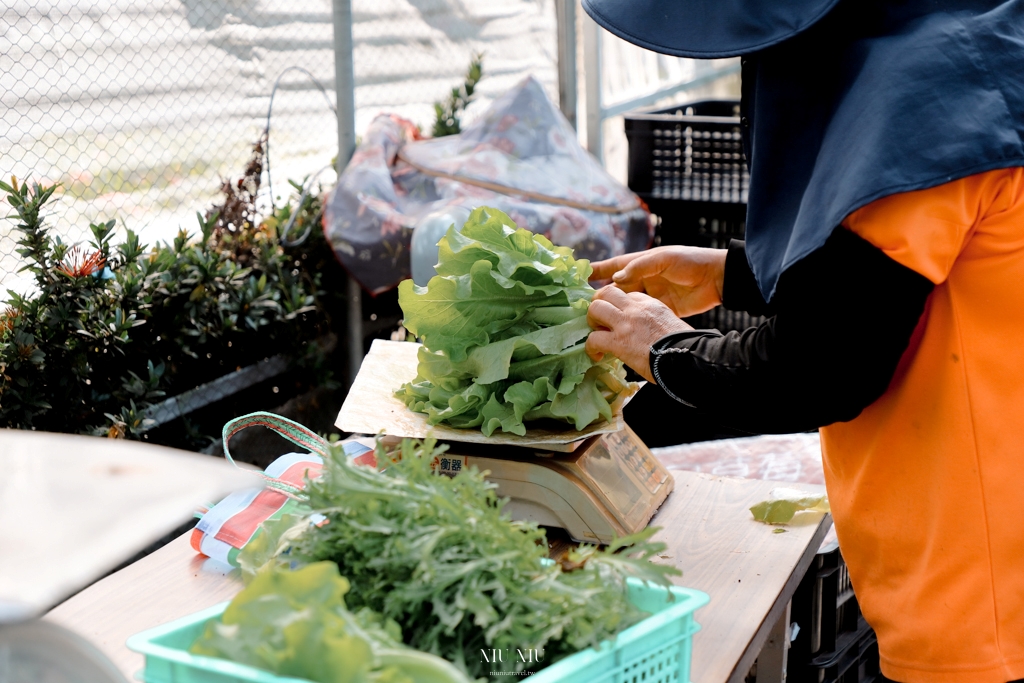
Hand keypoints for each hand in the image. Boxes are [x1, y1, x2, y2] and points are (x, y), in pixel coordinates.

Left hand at [586, 285, 691, 382]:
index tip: (618, 317)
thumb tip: (648, 331)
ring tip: (596, 334)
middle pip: (606, 292)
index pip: (627, 294)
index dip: (619, 305)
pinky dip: (591, 347)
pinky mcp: (618, 342)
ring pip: (595, 308)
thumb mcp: (671, 322)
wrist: (686, 357)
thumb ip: (656, 320)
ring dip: (591, 321)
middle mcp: (635, 308)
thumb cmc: (684, 345)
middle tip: (599, 320)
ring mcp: (625, 323)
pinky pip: (593, 338)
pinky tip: (596, 355)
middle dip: (599, 303)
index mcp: (650, 303)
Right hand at [590, 246, 726, 317]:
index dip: (597, 271)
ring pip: (626, 305)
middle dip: (600, 296)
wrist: (717, 279)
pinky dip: (630, 323)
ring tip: (595, 321)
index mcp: (642, 265)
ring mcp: (651, 297)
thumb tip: (615, 279)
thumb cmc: (691, 262)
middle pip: (616, 290)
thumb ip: (640, 267)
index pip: (614, 267)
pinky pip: (640, 317)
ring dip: (613, 312)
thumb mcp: (664, 259)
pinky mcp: (660, 311)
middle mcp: (643, 280)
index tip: (579, 276)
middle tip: (583, 307)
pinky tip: (618, 330)